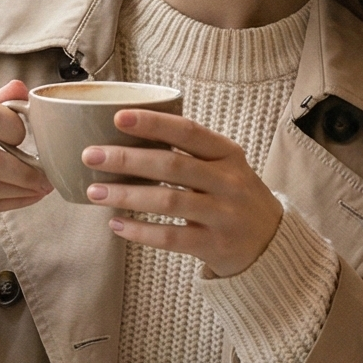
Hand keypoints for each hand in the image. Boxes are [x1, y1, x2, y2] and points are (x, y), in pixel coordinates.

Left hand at [84, 109, 283, 278]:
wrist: (272, 243)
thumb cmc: (234, 197)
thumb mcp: (224, 167)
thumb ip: (189, 153)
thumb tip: (129, 138)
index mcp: (228, 154)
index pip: (188, 132)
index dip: (153, 123)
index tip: (118, 117)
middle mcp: (228, 181)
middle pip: (172, 165)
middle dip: (127, 158)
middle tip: (90, 155)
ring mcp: (223, 215)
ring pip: (168, 201)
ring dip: (127, 195)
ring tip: (94, 192)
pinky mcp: (215, 245)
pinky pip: (171, 237)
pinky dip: (140, 231)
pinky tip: (116, 224)